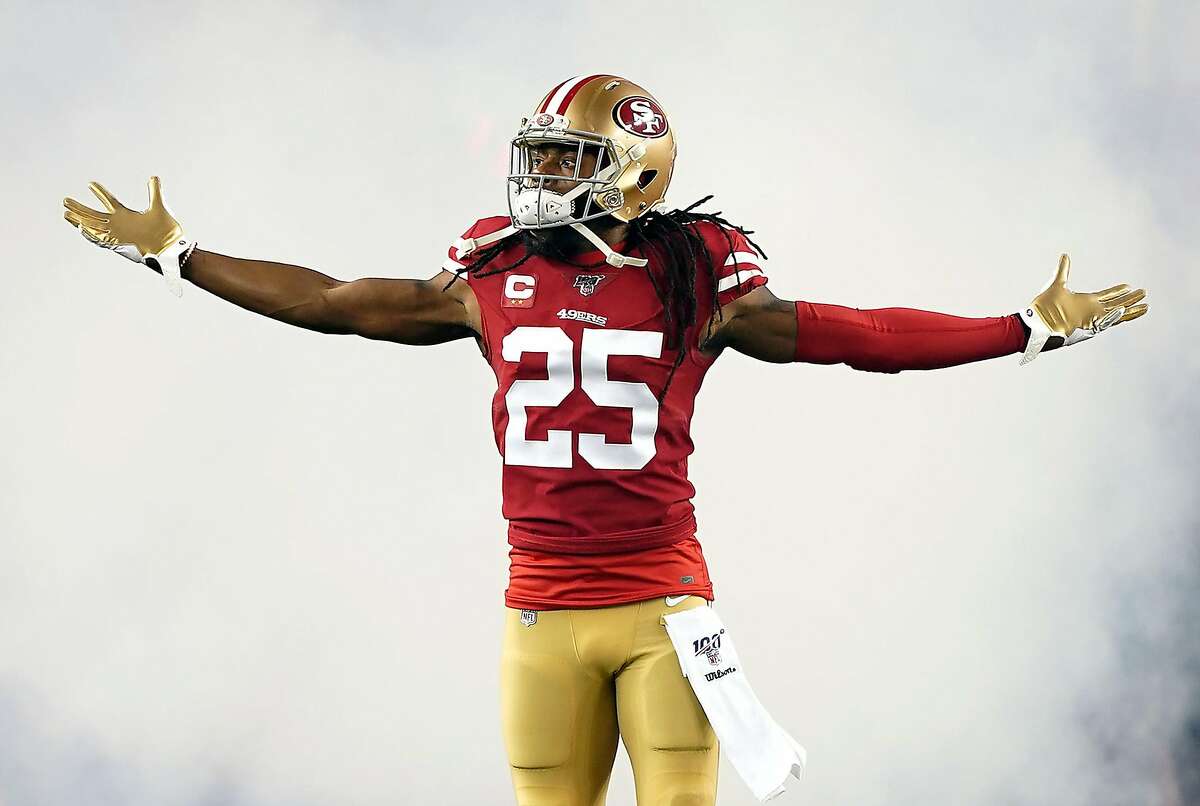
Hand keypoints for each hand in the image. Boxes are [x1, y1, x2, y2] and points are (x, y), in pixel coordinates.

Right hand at [63, 176, 193, 295]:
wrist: (171, 247)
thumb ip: (154, 192)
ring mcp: (118, 235)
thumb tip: (154, 177)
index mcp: (127, 215)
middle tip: (65, 200)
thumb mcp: (159, 206)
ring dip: (79, 221)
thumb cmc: (166, 230)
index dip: (100, 192)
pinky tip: (80, 227)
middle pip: (94, 215)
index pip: (109, 201)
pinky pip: (101, 240)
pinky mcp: (119, 245)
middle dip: (80, 208)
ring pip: (93, 227)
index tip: (90, 183)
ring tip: (66, 213)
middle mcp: (119, 225)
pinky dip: (91, 234)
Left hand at [1018, 254, 1146, 363]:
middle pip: (1116, 304)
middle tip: (1144, 293)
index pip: (1107, 296)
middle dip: (1131, 299)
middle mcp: (1092, 311)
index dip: (1118, 291)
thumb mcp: (1056, 284)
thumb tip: (1064, 255)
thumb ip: (1062, 270)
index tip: (1129, 286)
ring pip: (1117, 314)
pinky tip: (1130, 309)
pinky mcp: (1089, 327)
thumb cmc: (1044, 307)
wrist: (1037, 323)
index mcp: (1086, 301)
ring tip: (1146, 305)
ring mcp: (1092, 320)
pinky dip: (1119, 316)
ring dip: (1131, 310)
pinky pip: (1108, 322)